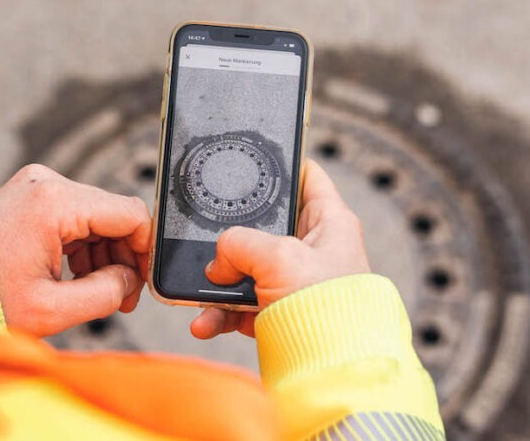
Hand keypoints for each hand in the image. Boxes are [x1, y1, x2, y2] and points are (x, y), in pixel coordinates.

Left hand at [0, 164, 150, 336]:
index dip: (145, 251)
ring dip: (104, 252)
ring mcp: (37, 184)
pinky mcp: (31, 192)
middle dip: (123, 255)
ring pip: (97, 214)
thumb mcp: (51, 309)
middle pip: (114, 213)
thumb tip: (131, 280)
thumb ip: (106, 294)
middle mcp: (47, 182)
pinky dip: (83, 243)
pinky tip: (76, 274)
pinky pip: (75, 214)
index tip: (141, 283)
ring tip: (95, 290)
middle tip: (120, 296)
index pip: (131, 214)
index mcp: (54, 203)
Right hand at [190, 159, 370, 338]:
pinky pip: (241, 306)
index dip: (282, 164)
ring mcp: (296, 283)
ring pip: (247, 270)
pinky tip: (204, 322)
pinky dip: (220, 314)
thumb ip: (239, 244)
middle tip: (210, 239)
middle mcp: (315, 250)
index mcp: (331, 222)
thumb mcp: (278, 257)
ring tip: (197, 294)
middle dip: (232, 238)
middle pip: (265, 227)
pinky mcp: (279, 313)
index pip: (308, 177)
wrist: (332, 369)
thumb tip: (217, 263)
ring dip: (217, 284)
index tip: (253, 160)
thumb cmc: (327, 307)